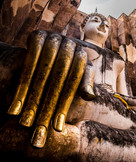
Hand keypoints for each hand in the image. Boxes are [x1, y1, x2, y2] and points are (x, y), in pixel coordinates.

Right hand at [7, 30, 88, 147]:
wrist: (51, 48)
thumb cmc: (66, 69)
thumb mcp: (77, 78)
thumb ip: (84, 85)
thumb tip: (90, 96)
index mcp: (83, 56)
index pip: (74, 82)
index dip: (64, 104)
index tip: (56, 126)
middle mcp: (71, 45)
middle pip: (59, 77)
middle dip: (48, 103)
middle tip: (38, 126)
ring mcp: (55, 38)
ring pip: (44, 70)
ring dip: (34, 95)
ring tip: (26, 120)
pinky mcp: (38, 35)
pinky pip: (31, 59)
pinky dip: (24, 80)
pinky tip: (18, 99)